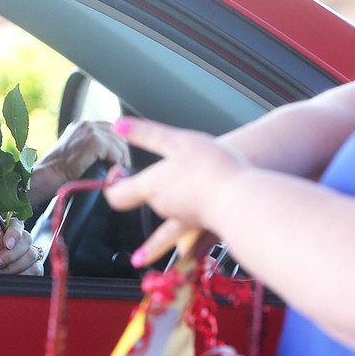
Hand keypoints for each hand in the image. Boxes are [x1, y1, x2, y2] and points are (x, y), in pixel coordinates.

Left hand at [0, 218, 43, 274]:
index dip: (14, 232)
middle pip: (26, 238)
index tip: (7, 244)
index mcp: (2, 234)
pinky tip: (10, 278)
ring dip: (13, 267)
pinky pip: (36, 269)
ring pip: (31, 254)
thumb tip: (5, 239)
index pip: (15, 224)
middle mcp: (17, 242)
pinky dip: (22, 275)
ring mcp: (27, 255)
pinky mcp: (34, 269)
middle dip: (11, 254)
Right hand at [31, 120, 129, 203]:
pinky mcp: (94, 141)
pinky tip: (109, 171)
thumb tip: (108, 156)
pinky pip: (115, 152)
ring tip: (113, 171)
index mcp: (80, 126)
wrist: (47, 176)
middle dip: (119, 151)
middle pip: (117, 135)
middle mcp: (85, 124)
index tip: (116, 159)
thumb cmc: (57, 172)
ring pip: (119, 144)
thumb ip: (88, 149)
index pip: (110, 129)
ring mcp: (90, 131)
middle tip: (116, 167)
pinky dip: (115, 163)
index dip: (115, 145)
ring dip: (118, 159)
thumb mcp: (73, 154)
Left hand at [104, 117, 247, 266]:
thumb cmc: (211, 169)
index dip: (112, 186)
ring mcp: (182, 219)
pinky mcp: (203, 226)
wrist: (242, 202)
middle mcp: (163, 207)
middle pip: (145, 200)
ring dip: (169, 200)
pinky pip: (188, 228)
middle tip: (156, 171)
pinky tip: (191, 229)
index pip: (116, 195)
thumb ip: (146, 135)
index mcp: (152, 186)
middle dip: (147, 187)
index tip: (117, 173)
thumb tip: (118, 126)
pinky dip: (185, 229)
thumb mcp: (177, 141)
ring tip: (179, 188)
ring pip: (168, 212)